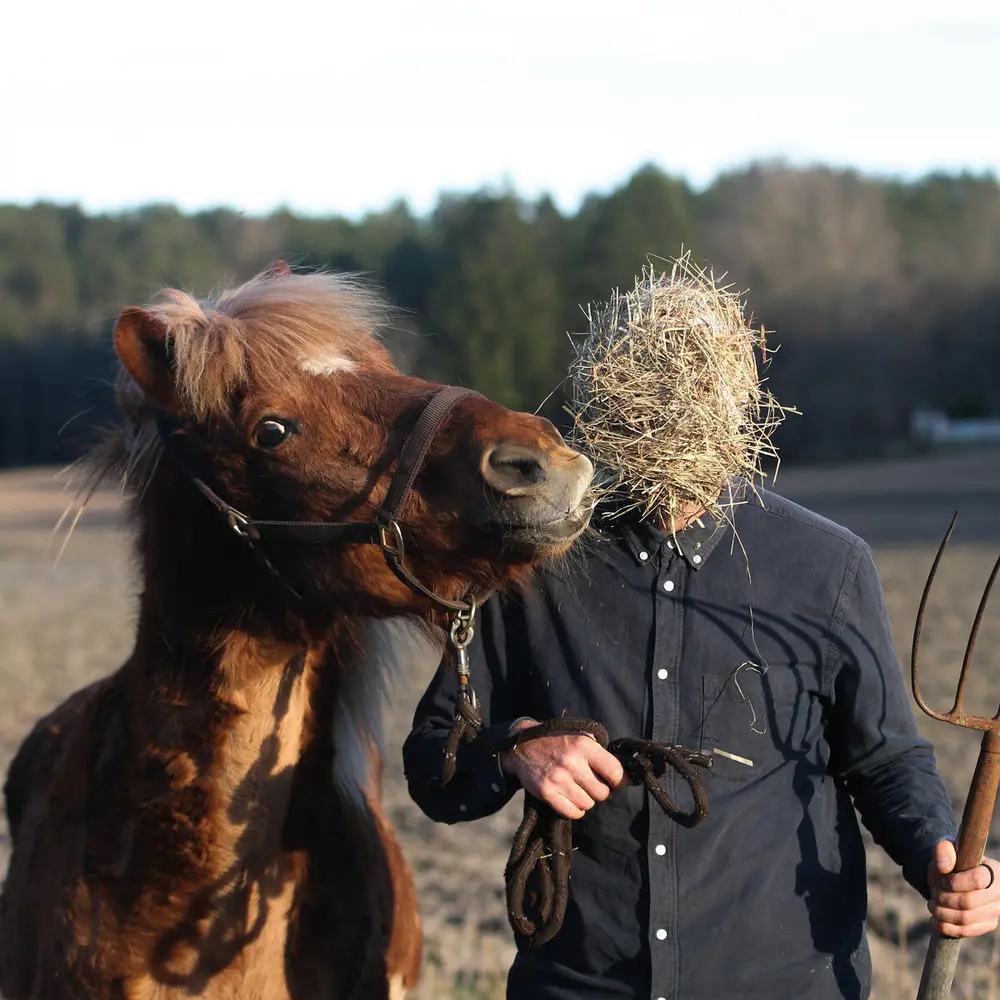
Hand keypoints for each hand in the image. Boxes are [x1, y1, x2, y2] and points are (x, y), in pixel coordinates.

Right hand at [499, 718, 626, 819]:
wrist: (523, 745)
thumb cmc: (557, 742)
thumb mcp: (579, 736)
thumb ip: (598, 752)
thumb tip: (621, 773)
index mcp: (584, 745)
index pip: (615, 772)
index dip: (620, 781)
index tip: (618, 783)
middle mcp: (572, 762)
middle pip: (602, 793)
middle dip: (600, 791)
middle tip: (591, 785)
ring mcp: (559, 778)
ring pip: (588, 804)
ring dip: (586, 800)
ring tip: (577, 789)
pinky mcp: (547, 792)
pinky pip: (573, 813)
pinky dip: (575, 809)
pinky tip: (570, 798)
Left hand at [927, 840, 999, 936]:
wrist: (952, 878)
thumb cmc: (951, 861)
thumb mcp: (945, 849)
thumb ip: (943, 850)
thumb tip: (944, 867)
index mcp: (993, 871)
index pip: (977, 880)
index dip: (955, 882)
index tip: (943, 881)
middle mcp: (999, 892)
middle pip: (968, 902)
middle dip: (944, 899)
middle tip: (933, 895)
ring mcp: (995, 910)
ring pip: (966, 919)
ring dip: (943, 913)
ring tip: (932, 906)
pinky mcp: (988, 924)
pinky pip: (968, 931)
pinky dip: (947, 928)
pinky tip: (936, 921)